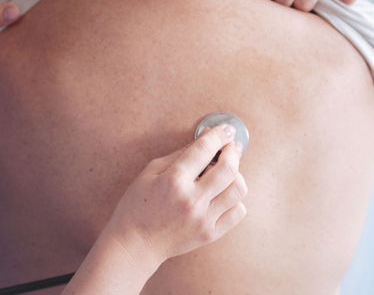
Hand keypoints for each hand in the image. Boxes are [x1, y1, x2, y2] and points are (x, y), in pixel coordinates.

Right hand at [104, 124, 246, 265]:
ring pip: (238, 189)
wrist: (135, 243)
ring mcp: (203, 219)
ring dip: (237, 175)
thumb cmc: (137, 205)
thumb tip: (205, 139)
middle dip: (232, 151)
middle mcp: (191, 200)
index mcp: (173, 181)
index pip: (204, 149)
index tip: (225, 130)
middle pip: (228, 168)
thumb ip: (179, 154)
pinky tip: (224, 194)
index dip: (218, 135)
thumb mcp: (150, 172)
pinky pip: (237, 212)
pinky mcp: (210, 234)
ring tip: (227, 171)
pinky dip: (236, 199)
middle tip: (230, 147)